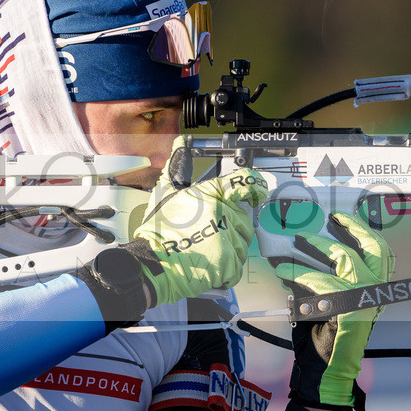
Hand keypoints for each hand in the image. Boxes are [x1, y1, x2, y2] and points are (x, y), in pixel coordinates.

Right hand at [125, 137, 267, 306]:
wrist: (153, 264)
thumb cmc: (159, 231)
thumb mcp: (166, 193)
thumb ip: (178, 166)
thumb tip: (181, 142)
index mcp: (211, 194)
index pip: (244, 182)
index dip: (255, 185)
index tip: (257, 192)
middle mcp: (223, 213)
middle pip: (243, 218)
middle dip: (231, 227)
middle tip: (209, 235)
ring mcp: (228, 238)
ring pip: (242, 242)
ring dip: (228, 247)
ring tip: (205, 250)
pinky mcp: (229, 261)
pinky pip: (237, 263)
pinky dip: (225, 268)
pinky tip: (208, 265)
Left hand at [270, 212, 393, 410]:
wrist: (325, 372)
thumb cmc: (324, 340)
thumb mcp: (326, 303)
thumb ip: (321, 281)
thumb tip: (299, 255)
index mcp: (374, 292)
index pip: (382, 255)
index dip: (365, 233)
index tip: (344, 218)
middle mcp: (376, 295)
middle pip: (376, 249)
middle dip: (354, 228)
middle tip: (333, 217)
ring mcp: (366, 302)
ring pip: (346, 260)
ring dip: (318, 247)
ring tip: (297, 240)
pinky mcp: (351, 311)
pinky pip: (323, 283)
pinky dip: (300, 274)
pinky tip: (284, 271)